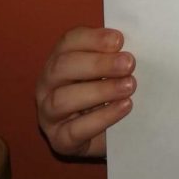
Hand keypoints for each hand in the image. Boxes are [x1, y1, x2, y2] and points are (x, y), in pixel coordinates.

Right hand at [35, 26, 135, 157]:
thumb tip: (130, 48)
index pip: (69, 42)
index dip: (93, 39)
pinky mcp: (59, 140)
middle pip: (63, 67)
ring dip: (100, 90)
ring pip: (63, 99)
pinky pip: (75, 130)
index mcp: (60, 59)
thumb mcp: (112, 72)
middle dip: (98, 63)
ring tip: (129, 86)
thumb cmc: (110, 94)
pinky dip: (102, 117)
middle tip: (129, 64)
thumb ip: (116, 57)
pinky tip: (124, 107)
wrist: (113, 134)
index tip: (119, 40)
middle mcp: (48, 84)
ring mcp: (48, 114)